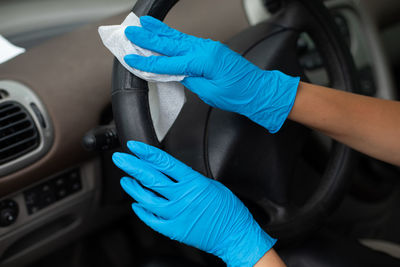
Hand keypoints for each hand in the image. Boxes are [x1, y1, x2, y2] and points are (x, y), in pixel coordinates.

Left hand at [112, 141, 275, 266]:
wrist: (234, 234)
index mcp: (193, 182)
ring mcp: (176, 214)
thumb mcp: (210, 184)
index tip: (134, 147)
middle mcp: (182, 197)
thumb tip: (170, 172)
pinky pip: (151, 219)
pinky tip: (136, 204)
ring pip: (146, 198)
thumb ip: (188, 179)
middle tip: (120, 158)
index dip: (146, 153)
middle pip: (151, 178)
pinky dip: (142, 211)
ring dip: (133, 188)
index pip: (164, 163)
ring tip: (126, 180)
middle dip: (132, 166)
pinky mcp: (173, 229)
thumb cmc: (227, 210)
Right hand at [123, 16, 299, 132]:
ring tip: (144, 23)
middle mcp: (204, 49)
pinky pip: (186, 41)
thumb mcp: (210, 92)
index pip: (168, 63)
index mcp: (203, 61)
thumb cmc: (238, 94)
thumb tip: (176, 73)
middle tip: (131, 31)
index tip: (131, 58)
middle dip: (148, 38)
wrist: (257, 90)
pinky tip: (164, 32)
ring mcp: (207, 47)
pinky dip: (172, 36)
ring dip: (159, 31)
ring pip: (178, 38)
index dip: (148, 63)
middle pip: (170, 44)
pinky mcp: (209, 49)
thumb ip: (190, 80)